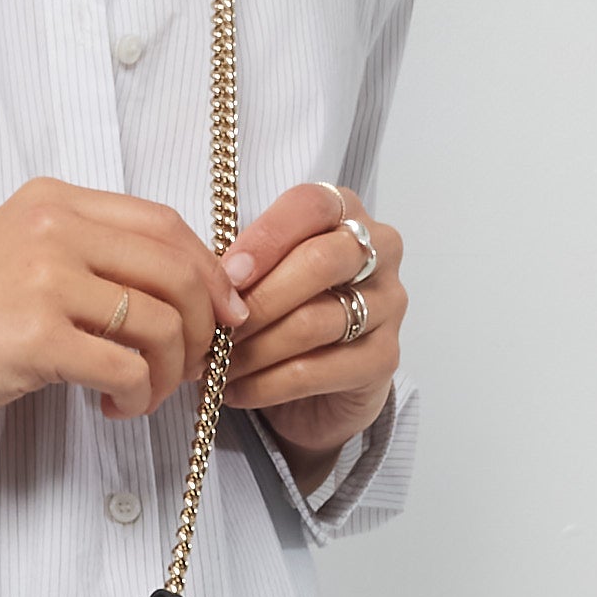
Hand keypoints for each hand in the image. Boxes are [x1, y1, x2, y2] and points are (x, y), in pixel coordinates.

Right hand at [0, 176, 250, 426]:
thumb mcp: (25, 255)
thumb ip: (93, 256)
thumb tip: (188, 289)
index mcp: (56, 203)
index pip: (167, 225)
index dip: (211, 273)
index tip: (222, 314)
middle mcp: (54, 229)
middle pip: (179, 272)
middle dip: (203, 328)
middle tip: (190, 365)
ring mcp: (44, 280)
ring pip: (161, 324)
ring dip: (167, 372)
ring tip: (141, 393)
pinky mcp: (35, 336)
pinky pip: (126, 368)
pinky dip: (136, 397)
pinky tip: (112, 406)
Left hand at [218, 182, 404, 469]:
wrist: (317, 384)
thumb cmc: (282, 311)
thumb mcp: (259, 275)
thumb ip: (240, 266)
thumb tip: (207, 280)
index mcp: (345, 212)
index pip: (310, 206)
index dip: (265, 238)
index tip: (226, 274)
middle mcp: (379, 250)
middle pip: (319, 263)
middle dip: (257, 299)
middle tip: (215, 327)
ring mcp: (388, 304)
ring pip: (313, 322)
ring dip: (253, 348)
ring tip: (216, 364)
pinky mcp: (384, 357)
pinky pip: (315, 370)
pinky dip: (264, 384)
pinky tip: (234, 390)